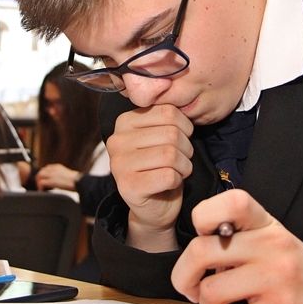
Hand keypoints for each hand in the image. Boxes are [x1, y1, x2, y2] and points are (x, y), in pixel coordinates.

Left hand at [36, 163, 79, 190]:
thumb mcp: (67, 175)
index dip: (44, 175)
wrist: (80, 182)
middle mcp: (54, 169)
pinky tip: (43, 191)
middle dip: (39, 179)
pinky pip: (41, 183)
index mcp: (58, 166)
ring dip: (39, 183)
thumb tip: (59, 181)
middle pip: (41, 171)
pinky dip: (40, 187)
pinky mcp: (52, 181)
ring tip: (42, 189)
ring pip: (39, 176)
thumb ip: (61, 175)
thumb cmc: (77, 181)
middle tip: (41, 186)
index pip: (46, 168)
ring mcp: (52, 174)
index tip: (45, 181)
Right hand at [106, 104, 193, 251]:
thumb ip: (166, 118)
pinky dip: (178, 180)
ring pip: (171, 154)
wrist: (154, 206)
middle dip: (186, 149)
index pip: (168, 111)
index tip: (180, 140)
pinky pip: (169, 175)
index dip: (185, 127)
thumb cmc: (161, 167)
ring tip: (177, 171)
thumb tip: (180, 97)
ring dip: (184, 166)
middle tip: (180, 160)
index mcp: (124, 122)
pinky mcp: (128, 186)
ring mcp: (119, 164)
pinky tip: (170, 183)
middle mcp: (116, 140)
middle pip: (171, 133)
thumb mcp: (162, 136)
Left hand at [171, 189, 302, 303]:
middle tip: (193, 287)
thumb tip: (192, 258)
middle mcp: (274, 245)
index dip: (204, 217)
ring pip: (210, 292)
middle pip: (200, 251)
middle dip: (185, 276)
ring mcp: (278, 277)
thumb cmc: (286, 273)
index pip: (232, 201)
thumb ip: (234, 237)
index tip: (205, 237)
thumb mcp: (267, 242)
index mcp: (266, 223)